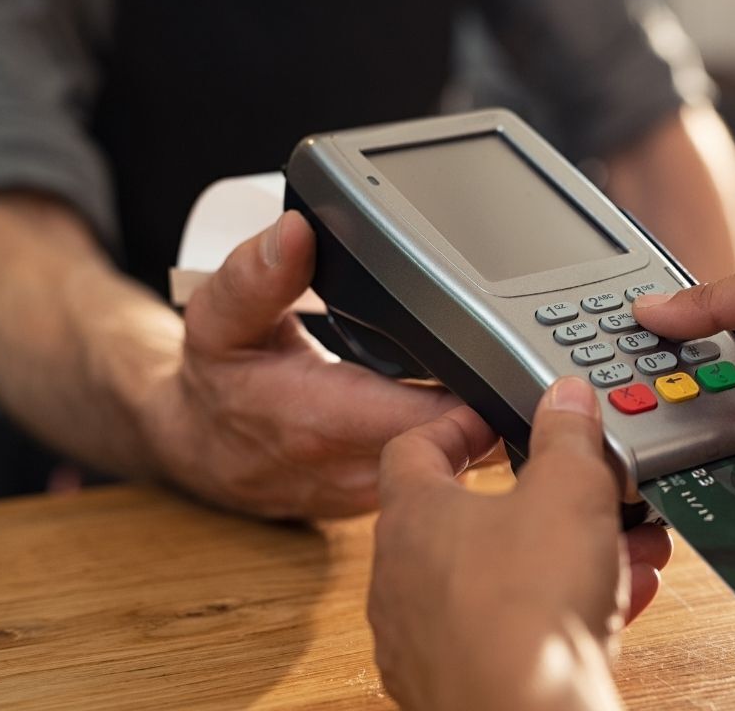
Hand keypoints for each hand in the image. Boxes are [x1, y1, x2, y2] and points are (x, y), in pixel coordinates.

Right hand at [145, 211, 492, 517]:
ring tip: (519, 385)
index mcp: (318, 421)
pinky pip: (446, 479)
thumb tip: (294, 232)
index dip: (476, 395)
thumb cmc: (219, 382)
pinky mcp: (385, 502)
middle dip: (503, 410)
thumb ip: (256, 276)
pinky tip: (485, 411)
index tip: (510, 363)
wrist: (199, 449)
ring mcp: (374, 494)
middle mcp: (352, 470)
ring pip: (461, 472)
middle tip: (535, 369)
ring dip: (494, 432)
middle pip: (460, 450)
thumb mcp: (218, 319)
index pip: (424, 419)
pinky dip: (472, 448)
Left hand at [369, 377, 671, 710]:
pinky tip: (619, 601)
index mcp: (413, 518)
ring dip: (566, 556)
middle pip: (471, 518)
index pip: (414, 448)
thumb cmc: (527, 611)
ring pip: (503, 579)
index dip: (458, 425)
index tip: (495, 422)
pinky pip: (513, 632)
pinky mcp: (460, 685)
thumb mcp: (569, 490)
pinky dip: (562, 611)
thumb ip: (567, 435)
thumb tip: (565, 400)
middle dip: (543, 501)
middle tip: (582, 492)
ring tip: (626, 549)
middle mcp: (404, 581)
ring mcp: (428, 641)